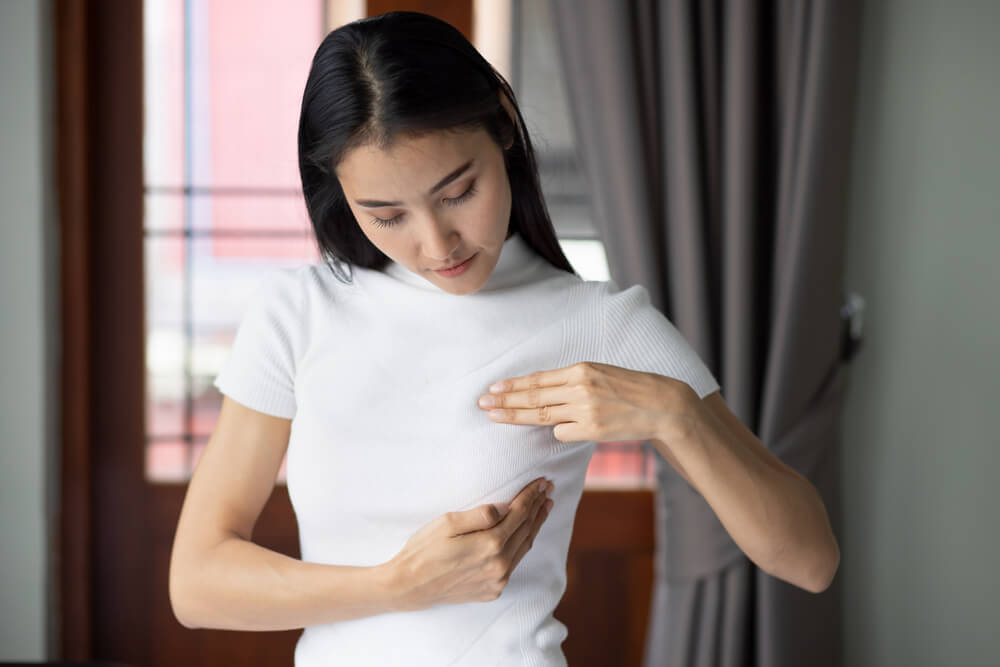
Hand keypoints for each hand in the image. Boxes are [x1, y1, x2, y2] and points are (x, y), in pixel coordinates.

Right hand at [386, 477, 554, 610]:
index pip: (519, 514)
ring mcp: (497, 581)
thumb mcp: (447, 523)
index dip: (531, 496)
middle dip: (538, 507)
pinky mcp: (492, 590)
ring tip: (544, 508)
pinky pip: (514, 564)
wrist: (408, 586)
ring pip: (524, 548)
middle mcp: (499, 565)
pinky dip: (522, 545)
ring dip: (535, 526)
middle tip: (548, 489)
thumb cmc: (424, 550)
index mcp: (490, 545)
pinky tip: (524, 534)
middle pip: (526, 529)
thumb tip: (506, 506)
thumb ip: (480, 515)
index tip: (541, 482)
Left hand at [477, 361, 698, 442]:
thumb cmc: (627, 388)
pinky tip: (570, 428)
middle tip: (482, 404)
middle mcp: (580, 388)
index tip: (493, 389)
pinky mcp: (593, 430)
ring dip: (516, 417)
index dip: (513, 386)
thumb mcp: (598, 374)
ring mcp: (586, 410)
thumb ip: (571, 381)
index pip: (538, 379)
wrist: (660, 404)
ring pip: (542, 416)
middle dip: (504, 401)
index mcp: (581, 369)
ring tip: (495, 417)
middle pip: (533, 397)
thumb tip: (541, 392)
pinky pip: (564, 433)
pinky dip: (562, 432)